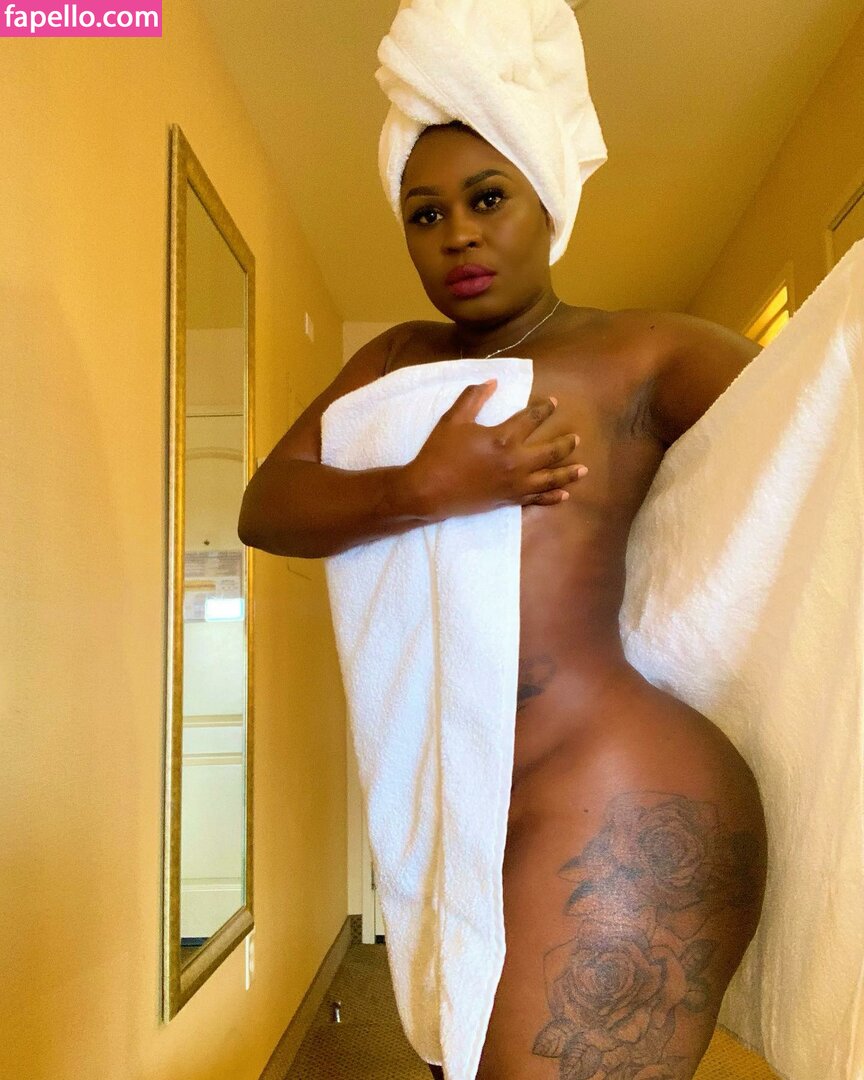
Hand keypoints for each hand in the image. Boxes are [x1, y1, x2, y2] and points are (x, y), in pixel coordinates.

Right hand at [406, 380, 586, 520]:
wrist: (428, 491)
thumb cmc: (440, 453)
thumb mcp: (453, 420)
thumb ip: (473, 398)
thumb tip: (492, 382)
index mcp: (503, 438)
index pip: (531, 419)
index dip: (543, 409)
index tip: (553, 404)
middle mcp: (516, 462)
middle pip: (550, 451)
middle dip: (565, 443)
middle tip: (576, 438)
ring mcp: (515, 484)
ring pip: (550, 478)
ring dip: (568, 472)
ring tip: (583, 469)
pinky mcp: (509, 500)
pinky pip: (536, 499)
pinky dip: (552, 497)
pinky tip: (564, 494)